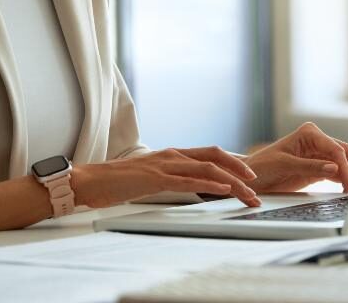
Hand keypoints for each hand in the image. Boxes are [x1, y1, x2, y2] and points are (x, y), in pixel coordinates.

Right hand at [74, 146, 260, 207]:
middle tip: (257, 184)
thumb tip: (188, 185)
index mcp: (173, 155)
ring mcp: (165, 164)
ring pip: (208, 168)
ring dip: (232, 181)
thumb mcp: (151, 178)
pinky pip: (189, 180)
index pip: (210, 153)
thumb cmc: (118, 182)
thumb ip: (170, 178)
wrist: (89, 181)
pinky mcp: (156, 178)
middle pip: (216, 156)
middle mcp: (173, 155)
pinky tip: (223, 189)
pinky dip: (209, 184)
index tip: (250, 174)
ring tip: (248, 192)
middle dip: (240, 169)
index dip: (233, 161)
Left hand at [245, 122, 347, 193]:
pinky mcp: (319, 168)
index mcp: (309, 133)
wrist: (251, 178)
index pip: (335, 148)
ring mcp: (319, 155)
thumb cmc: (263, 166)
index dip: (345, 166)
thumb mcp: (285, 165)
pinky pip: (337, 173)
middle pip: (345, 153)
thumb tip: (334, 168)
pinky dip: (345, 181)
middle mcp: (317, 141)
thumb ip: (309, 166)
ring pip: (344, 163)